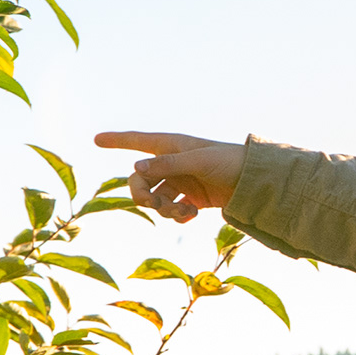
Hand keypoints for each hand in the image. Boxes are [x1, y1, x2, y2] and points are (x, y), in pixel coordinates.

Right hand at [94, 129, 239, 222]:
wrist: (259, 181)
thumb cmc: (231, 162)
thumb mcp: (199, 162)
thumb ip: (168, 165)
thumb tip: (136, 169)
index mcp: (173, 146)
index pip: (138, 141)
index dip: (118, 140)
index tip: (96, 139)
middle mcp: (173, 163)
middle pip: (140, 180)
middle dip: (142, 195)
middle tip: (153, 204)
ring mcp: (182, 182)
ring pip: (156, 199)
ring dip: (164, 209)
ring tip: (185, 212)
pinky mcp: (193, 199)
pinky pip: (172, 210)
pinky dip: (177, 216)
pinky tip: (192, 215)